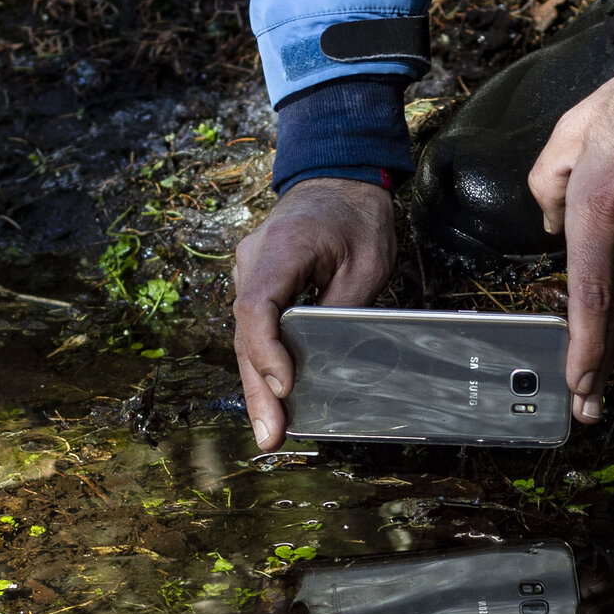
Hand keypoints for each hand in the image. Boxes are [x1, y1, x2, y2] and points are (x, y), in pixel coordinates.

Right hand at [231, 176, 395, 451]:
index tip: (286, 386)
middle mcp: (252, 261)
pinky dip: (262, 362)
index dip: (267, 352)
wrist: (338, 176)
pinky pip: (254, 327)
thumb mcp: (367, 264)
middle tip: (271, 436)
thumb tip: (330, 363)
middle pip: (246, 333)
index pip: (257, 307)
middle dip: (258, 390)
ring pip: (246, 336)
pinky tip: (271, 400)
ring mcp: (248, 271)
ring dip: (256, 384)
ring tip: (270, 431)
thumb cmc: (357, 216)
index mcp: (282, 249)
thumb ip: (342, 310)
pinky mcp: (257, 282)